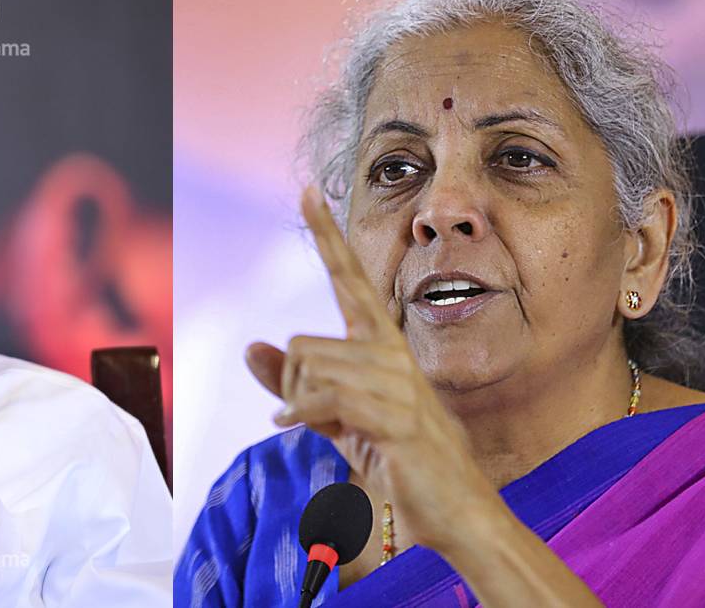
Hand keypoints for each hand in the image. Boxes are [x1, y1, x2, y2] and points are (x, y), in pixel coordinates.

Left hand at [245, 186, 498, 552]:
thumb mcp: (337, 417)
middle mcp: (391, 354)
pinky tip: (291, 426)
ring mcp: (397, 383)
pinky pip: (325, 397)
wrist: (454, 513)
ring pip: (310, 368)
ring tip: (323, 428)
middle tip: (311, 417)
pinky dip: (300, 413)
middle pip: (303, 343)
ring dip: (299, 405)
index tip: (309, 192)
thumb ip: (294, 382)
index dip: (327, 236)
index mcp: (382, 346)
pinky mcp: (395, 415)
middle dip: (291, 385)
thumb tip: (251, 347)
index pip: (350, 280)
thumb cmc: (400, 461)